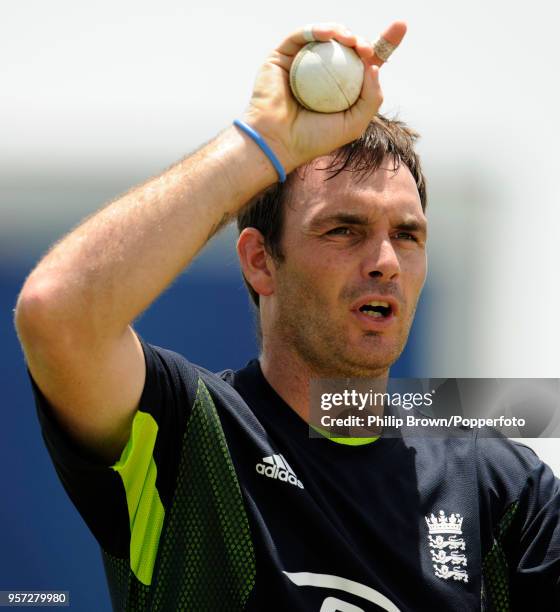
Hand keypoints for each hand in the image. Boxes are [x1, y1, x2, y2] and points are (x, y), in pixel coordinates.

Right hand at [242, 21, 406, 172]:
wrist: (278, 142)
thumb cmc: (314, 139)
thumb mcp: (354, 123)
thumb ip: (372, 97)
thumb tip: (376, 65)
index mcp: (340, 89)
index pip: (366, 62)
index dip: (385, 43)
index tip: (401, 26)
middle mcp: (321, 73)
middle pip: (348, 47)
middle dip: (363, 42)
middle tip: (367, 49)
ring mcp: (301, 63)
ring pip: (327, 37)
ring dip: (343, 33)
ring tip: (351, 42)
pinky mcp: (281, 56)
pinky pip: (302, 35)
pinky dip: (317, 30)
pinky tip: (329, 34)